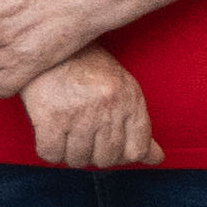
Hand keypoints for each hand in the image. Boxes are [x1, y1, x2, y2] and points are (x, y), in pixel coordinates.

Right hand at [17, 61, 160, 170]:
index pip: (137, 149)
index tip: (113, 150)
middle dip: (96, 156)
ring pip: (78, 159)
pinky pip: (52, 154)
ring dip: (72, 154)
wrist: (53, 47)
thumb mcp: (123, 91)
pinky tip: (52, 136)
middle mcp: (108, 108)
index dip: (124, 156)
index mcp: (130, 100)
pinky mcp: (50, 117)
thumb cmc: (90, 71)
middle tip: (87, 140)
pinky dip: (50, 152)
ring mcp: (79, 113)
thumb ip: (138, 127)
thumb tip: (156, 159)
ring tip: (68, 135)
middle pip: (107, 158)